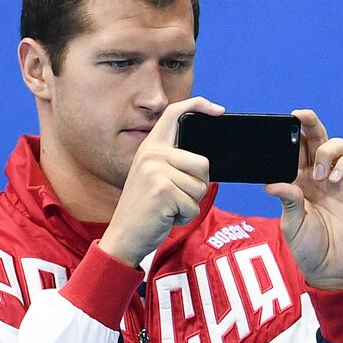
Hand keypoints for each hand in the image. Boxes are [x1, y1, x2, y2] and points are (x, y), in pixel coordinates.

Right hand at [100, 97, 224, 266]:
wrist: (124, 236)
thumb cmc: (146, 210)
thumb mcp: (155, 177)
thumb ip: (173, 163)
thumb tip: (205, 162)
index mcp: (151, 147)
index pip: (175, 114)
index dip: (199, 105)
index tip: (219, 110)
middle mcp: (152, 154)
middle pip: (203, 163)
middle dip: (198, 187)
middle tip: (176, 197)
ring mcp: (156, 171)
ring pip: (200, 187)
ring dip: (190, 204)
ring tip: (168, 207)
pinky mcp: (162, 190)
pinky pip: (193, 205)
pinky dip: (185, 217)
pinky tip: (166, 216)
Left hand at [265, 109, 342, 289]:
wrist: (333, 268)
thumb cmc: (309, 248)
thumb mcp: (292, 225)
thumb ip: (287, 201)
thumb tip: (272, 183)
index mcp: (298, 181)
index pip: (295, 150)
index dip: (291, 134)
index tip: (284, 121)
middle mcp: (319, 176)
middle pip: (317, 139)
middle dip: (310, 124)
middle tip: (301, 117)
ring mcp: (340, 181)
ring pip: (337, 145)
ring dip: (327, 152)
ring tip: (321, 176)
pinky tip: (335, 180)